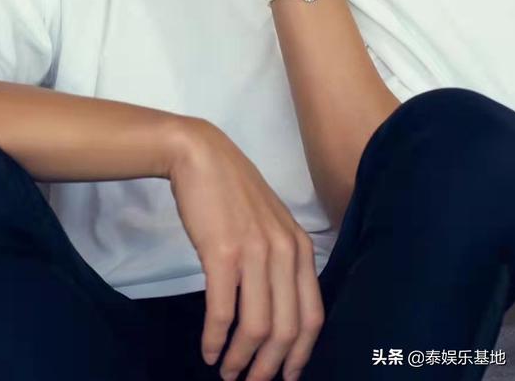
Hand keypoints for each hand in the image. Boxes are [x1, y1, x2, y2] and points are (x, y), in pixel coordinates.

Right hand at [169, 118, 324, 380]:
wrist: (201, 156)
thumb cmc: (233, 190)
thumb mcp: (271, 223)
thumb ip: (282, 258)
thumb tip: (279, 309)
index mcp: (301, 247)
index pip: (313, 317)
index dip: (300, 355)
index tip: (285, 375)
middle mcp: (285, 252)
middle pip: (287, 330)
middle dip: (269, 367)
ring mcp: (255, 253)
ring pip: (256, 327)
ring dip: (241, 359)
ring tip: (227, 372)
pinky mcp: (222, 254)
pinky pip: (223, 311)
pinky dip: (216, 339)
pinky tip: (209, 350)